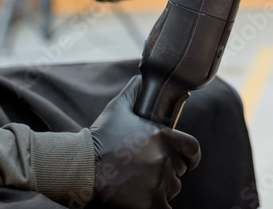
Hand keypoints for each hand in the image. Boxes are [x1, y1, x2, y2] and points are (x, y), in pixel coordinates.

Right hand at [90, 76, 200, 208]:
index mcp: (163, 136)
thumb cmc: (99, 138)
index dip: (190, 156)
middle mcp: (164, 158)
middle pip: (179, 171)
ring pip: (171, 189)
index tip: (187, 161)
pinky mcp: (150, 204)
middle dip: (168, 171)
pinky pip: (165, 208)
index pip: (192, 149)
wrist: (80, 168)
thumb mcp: (117, 108)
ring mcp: (158, 182)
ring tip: (139, 184)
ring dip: (160, 188)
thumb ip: (134, 92)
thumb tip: (142, 78)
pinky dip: (156, 205)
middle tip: (147, 171)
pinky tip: (144, 201)